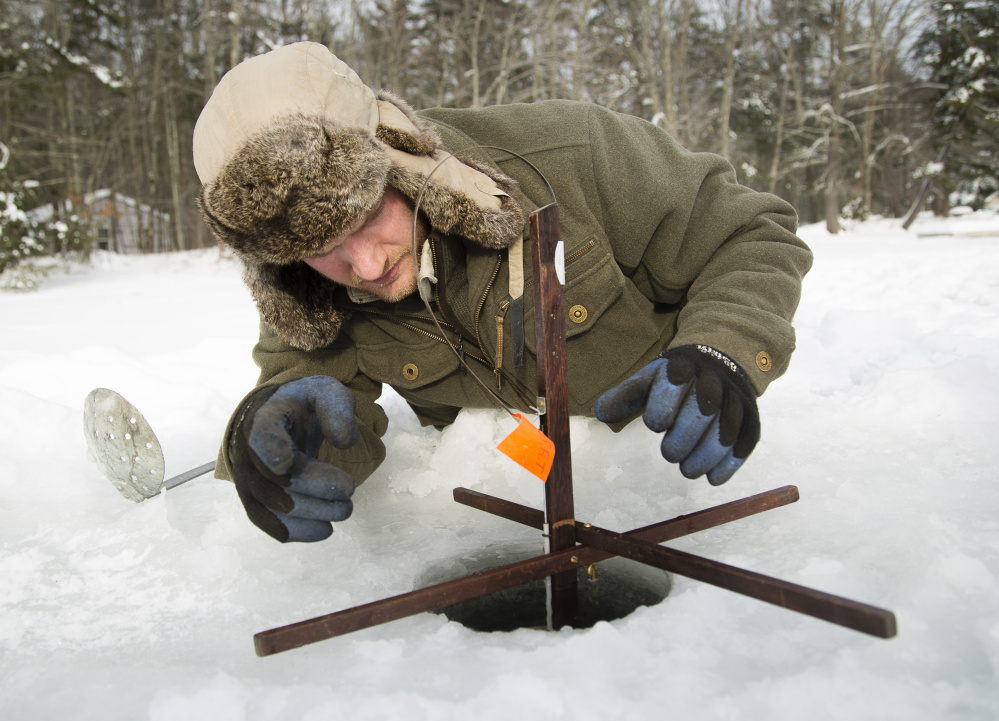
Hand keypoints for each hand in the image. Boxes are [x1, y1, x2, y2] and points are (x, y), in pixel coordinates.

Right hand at [230, 376, 359, 541]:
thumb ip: (337, 408)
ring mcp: (249, 478)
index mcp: (265, 418)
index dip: (271, 450)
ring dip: (310, 514)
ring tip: (344, 510)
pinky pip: (268, 522)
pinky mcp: (255, 499)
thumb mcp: (325, 390)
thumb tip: (344, 441)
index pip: (262, 435)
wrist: (276, 417)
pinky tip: (325, 530)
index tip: (287, 462)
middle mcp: (249, 451)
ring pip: (271, 506)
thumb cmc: (302, 405)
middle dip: (314, 488)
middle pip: (274, 480)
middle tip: (349, 489)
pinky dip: (296, 531)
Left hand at [594, 345, 759, 484]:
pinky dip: (729, 464)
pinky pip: (746, 442)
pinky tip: (712, 478)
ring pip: (726, 431)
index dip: (662, 411)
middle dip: (683, 440)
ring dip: (705, 457)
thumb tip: (601, 414)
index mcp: (682, 367)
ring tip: (687, 470)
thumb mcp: (649, 379)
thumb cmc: (675, 378)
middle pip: (702, 412)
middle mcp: (713, 381)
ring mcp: (736, 399)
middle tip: (670, 453)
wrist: (720, 362)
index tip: (655, 424)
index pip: (673, 386)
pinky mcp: (751, 418)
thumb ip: (624, 396)